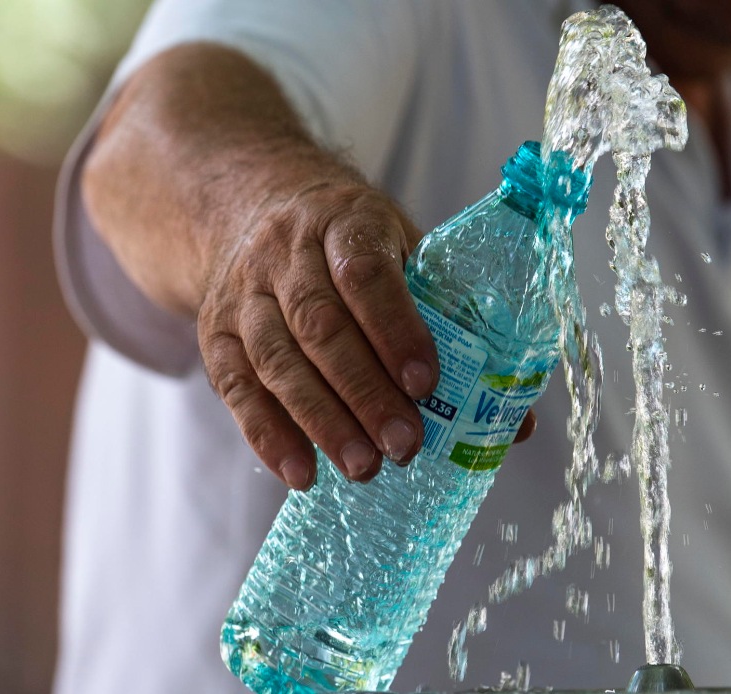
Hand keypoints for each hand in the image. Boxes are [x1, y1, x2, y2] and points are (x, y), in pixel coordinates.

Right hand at [83, 43, 536, 490]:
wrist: (247, 202)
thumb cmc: (346, 240)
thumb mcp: (401, 248)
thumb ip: (453, 320)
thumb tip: (515, 420)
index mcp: (344, 222)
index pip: (364, 274)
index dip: (395, 329)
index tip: (426, 383)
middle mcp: (285, 254)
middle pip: (320, 327)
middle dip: (364, 392)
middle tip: (404, 446)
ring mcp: (244, 294)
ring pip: (277, 361)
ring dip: (321, 421)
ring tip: (364, 469)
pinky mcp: (215, 333)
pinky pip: (235, 387)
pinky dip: (268, 434)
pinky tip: (302, 472)